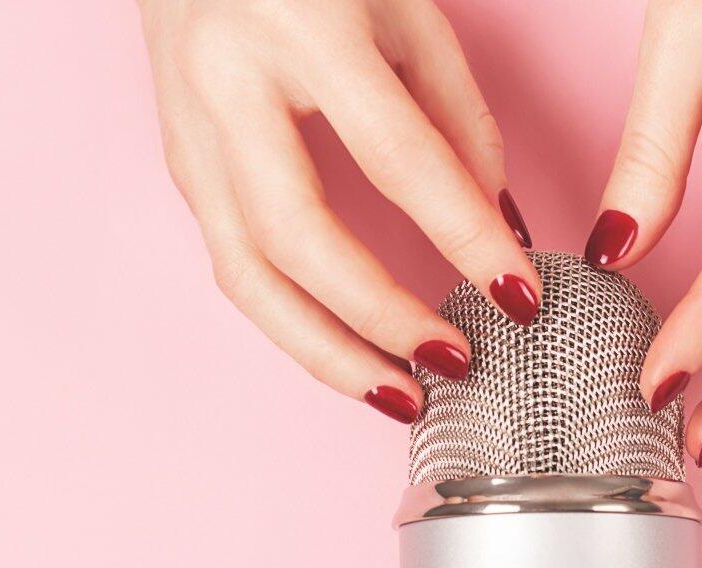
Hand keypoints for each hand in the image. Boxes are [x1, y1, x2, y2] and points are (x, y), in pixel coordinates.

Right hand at [139, 0, 539, 423]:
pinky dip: (296, 323)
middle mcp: (227, 83)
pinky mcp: (178, 165)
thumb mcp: (408, 12)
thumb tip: (496, 231)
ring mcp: (187, 131)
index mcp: (302, 27)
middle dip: (382, 317)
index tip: (522, 296)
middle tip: (455, 362)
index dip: (465, 237)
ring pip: (246, 274)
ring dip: (326, 351)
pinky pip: (235, 265)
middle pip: (299, 236)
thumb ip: (458, 119)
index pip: (397, 156)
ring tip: (401, 395)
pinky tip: (350, 352)